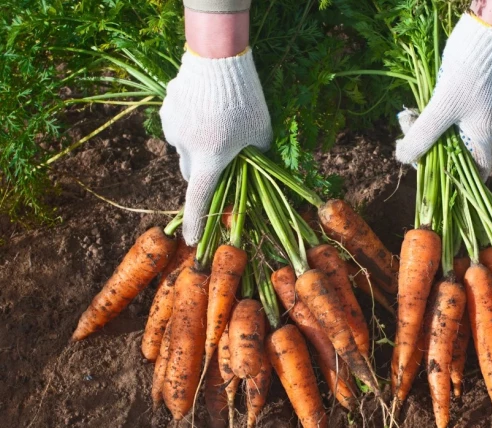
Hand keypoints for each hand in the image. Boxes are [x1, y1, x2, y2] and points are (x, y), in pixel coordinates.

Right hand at [160, 48, 271, 244]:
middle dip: (205, 172)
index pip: (199, 199)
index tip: (191, 241)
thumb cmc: (246, 100)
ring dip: (198, 145)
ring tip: (218, 122)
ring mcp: (173, 128)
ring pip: (184, 147)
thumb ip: (255, 155)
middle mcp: (185, 148)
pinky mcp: (167, 109)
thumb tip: (251, 166)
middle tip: (223, 159)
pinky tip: (206, 107)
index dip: (195, 222)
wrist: (219, 59)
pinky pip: (178, 125)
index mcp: (209, 159)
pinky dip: (191, 124)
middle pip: (192, 172)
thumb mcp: (260, 133)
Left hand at [395, 13, 491, 179]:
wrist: (481, 35)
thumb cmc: (466, 76)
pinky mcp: (467, 94)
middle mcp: (483, 125)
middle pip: (456, 151)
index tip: (434, 178)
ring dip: (426, 129)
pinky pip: (446, 113)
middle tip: (409, 141)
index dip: (459, 181)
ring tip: (408, 119)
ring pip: (448, 130)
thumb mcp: (440, 110)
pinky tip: (415, 108)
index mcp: (483, 135)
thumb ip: (422, 137)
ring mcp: (476, 109)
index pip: (478, 171)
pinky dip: (430, 114)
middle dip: (430, 149)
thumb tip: (403, 158)